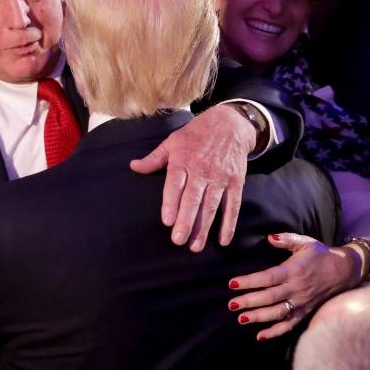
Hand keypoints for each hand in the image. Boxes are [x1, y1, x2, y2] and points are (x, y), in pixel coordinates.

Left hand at [131, 103, 253, 250]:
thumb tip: (133, 166)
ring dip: (204, 227)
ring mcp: (220, 177)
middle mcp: (202, 170)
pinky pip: (232, 205)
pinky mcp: (236, 182)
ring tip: (195, 246)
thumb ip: (154, 158)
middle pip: (193, 199)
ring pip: (211, 205)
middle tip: (178, 240)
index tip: (167, 220)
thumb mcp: (172, 141)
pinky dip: (229, 223)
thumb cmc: (196, 134)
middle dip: (187, 221)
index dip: (172, 202)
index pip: (176, 183)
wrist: (230, 124)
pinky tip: (222, 240)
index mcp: (183, 160)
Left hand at [229, 233, 358, 339]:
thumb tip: (269, 238)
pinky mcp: (305, 312)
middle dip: (249, 301)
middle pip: (270, 297)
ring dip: (259, 317)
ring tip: (241, 319)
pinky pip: (289, 325)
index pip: (268, 277)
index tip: (233, 284)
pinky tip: (260, 336)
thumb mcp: (305, 242)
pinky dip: (275, 332)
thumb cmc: (321, 255)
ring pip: (277, 313)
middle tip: (231, 304)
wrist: (345, 271)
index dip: (250, 281)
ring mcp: (301, 303)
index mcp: (294, 270)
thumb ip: (286, 239)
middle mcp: (297, 288)